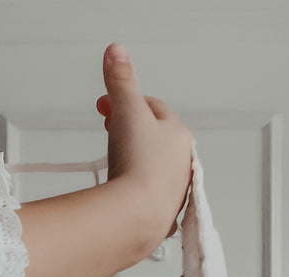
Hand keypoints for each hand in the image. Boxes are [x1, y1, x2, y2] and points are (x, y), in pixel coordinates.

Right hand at [96, 44, 191, 248]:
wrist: (139, 215)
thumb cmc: (139, 162)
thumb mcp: (128, 110)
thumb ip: (121, 80)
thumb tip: (117, 49)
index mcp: (180, 134)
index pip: (153, 107)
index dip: (126, 102)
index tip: (104, 106)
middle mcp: (184, 162)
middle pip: (153, 135)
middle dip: (128, 127)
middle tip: (107, 128)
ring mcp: (176, 189)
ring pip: (151, 162)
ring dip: (132, 155)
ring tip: (113, 158)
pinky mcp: (163, 211)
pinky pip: (147, 188)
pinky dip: (134, 181)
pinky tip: (121, 185)